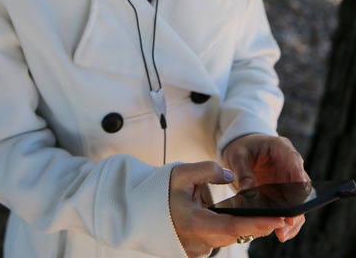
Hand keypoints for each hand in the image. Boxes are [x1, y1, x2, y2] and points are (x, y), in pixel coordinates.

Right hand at [169, 161, 286, 256]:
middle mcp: (197, 242)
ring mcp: (196, 249)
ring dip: (245, 228)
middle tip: (280, 215)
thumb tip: (230, 175)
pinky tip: (242, 219)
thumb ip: (209, 170)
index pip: (232, 227)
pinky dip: (231, 230)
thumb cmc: (159, 190)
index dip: (256, 224)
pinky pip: (219, 240)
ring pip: (228, 239)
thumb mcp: (182, 172)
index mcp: (193, 222)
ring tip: (266, 216)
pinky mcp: (197, 250)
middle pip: (234, 236)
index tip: (277, 219)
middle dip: (257, 226)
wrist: (139, 210)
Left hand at [221, 134, 309, 241]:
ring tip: (282, 233)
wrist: (242, 152)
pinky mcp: (285, 194)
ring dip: (293, 217)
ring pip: (298, 201)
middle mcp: (290, 165)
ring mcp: (290, 181)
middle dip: (296, 203)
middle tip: (288, 220)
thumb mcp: (238, 156)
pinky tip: (281, 233)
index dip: (298, 171)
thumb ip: (244, 173)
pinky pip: (291, 209)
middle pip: (300, 184)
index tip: (301, 185)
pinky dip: (287, 221)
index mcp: (280, 147)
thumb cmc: (241, 148)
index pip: (293, 158)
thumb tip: (248, 193)